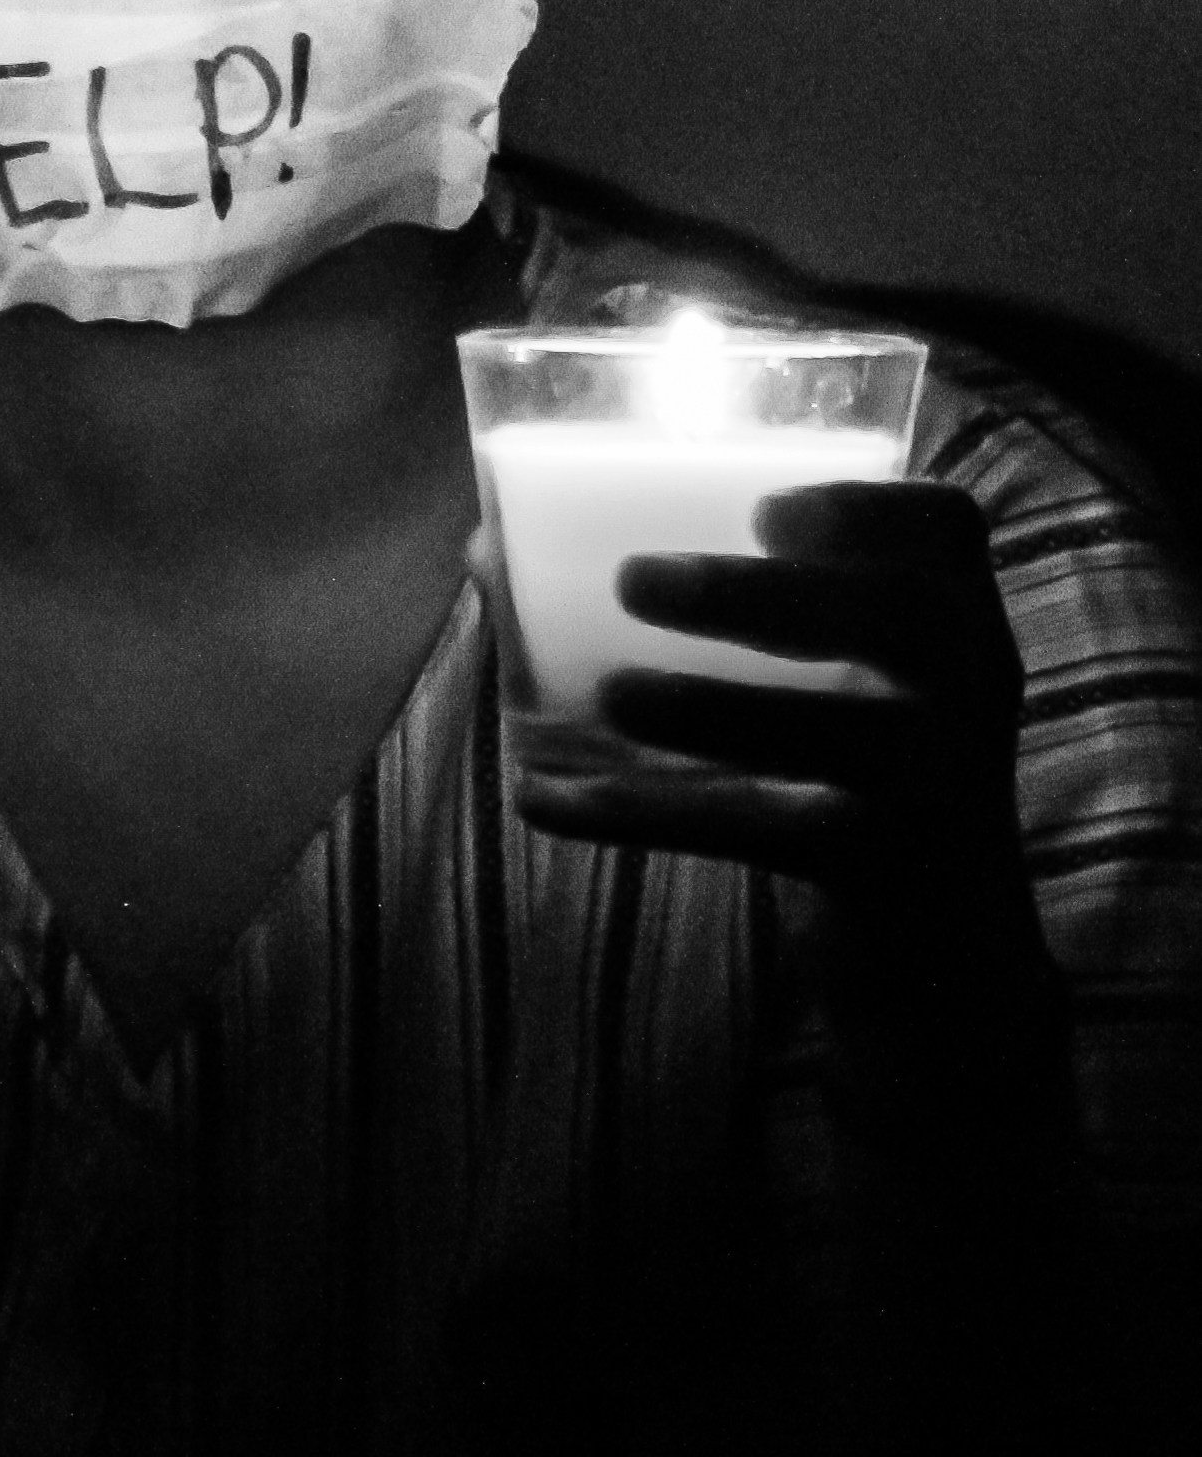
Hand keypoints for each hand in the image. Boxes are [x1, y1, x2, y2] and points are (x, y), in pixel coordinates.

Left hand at [481, 483, 1046, 1014]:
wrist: (943, 952)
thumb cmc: (833, 758)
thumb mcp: (808, 675)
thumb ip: (683, 602)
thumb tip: (487, 545)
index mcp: (949, 609)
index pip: (944, 526)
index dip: (862, 504)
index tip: (762, 504)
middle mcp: (968, 684)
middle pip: (892, 616)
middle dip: (758, 594)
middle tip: (631, 581)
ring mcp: (938, 783)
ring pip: (830, 733)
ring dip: (711, 709)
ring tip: (610, 695)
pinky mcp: (882, 870)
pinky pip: (762, 834)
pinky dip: (649, 815)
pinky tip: (545, 798)